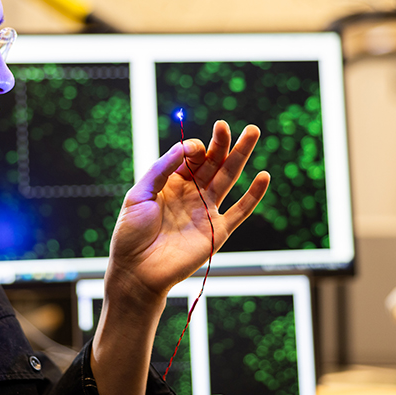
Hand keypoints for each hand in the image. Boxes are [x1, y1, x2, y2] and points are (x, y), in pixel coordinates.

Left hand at [107, 120, 270, 305]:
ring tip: (253, 132)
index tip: (191, 149)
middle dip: (222, 142)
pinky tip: (264, 176)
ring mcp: (206, 211)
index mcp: (171, 183)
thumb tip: (186, 147)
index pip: (190, 157)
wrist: (137, 270)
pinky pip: (240, 211)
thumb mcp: (139, 194)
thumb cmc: (131, 233)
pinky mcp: (217, 231)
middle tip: (229, 125)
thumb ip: (162, 169)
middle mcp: (191, 194)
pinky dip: (253, 195)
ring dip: (241, 155)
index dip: (194, 148)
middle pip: (213, 162)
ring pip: (229, 177)